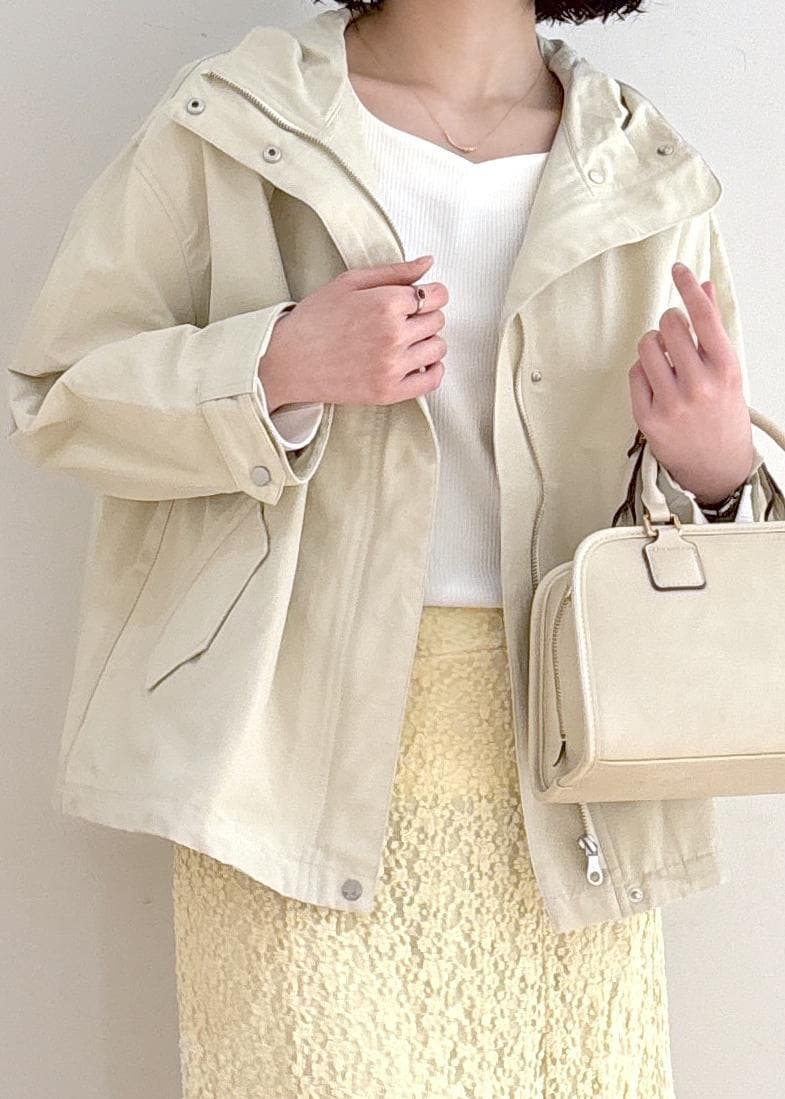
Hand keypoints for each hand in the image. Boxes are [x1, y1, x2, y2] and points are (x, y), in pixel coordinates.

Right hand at [257, 255, 448, 411]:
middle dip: (425, 317)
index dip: (428, 294)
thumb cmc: (314, 320)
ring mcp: (393, 366)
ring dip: (427, 342)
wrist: (287, 361)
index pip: (437, 295)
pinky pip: (432, 380)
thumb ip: (394, 272)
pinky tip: (416, 363)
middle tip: (400, 320)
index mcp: (386, 303)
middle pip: (438, 320)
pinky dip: (432, 370)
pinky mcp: (389, 392)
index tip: (415, 300)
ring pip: (438, 348)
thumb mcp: (350, 282)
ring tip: (404, 341)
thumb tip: (428, 263)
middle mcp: (394, 335)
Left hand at [627, 262, 754, 506]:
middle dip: (669, 323)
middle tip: (675, 336)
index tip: (678, 269)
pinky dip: (642, 371)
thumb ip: (714, 329)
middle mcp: (699, 386)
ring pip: (646, 347)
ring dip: (652, 345)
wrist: (718, 467)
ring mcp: (672, 404)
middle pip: (670, 326)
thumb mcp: (727, 370)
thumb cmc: (723, 414)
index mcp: (725, 369)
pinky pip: (634, 374)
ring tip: (665, 360)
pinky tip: (656, 382)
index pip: (704, 316)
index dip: (688, 287)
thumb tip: (703, 288)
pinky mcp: (648, 419)